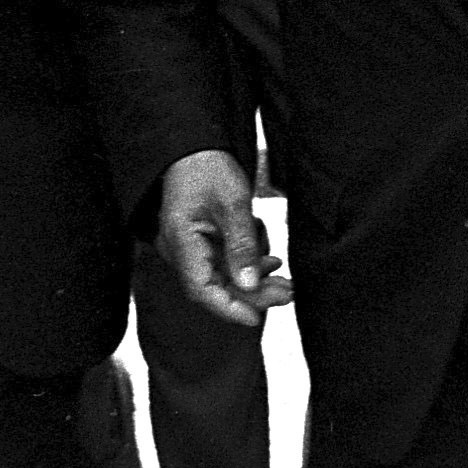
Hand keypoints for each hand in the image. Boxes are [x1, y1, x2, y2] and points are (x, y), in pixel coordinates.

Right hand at [155, 149, 289, 327]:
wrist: (195, 148)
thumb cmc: (208, 168)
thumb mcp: (233, 203)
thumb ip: (242, 245)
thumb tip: (250, 283)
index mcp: (180, 242)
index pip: (201, 289)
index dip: (229, 308)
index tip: (256, 319)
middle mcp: (181, 250)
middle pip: (215, 286)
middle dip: (252, 294)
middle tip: (287, 294)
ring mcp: (190, 247)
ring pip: (223, 277)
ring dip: (254, 281)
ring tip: (285, 282)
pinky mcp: (202, 241)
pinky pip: (224, 263)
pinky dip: (248, 264)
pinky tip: (270, 260)